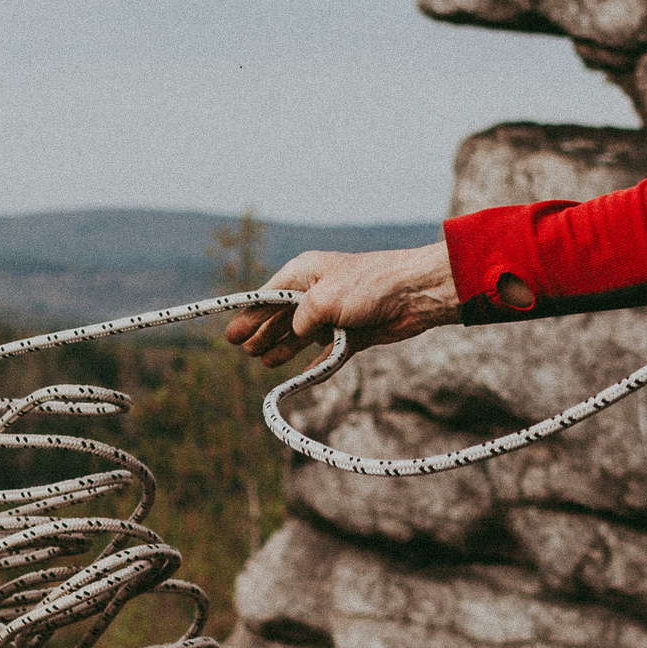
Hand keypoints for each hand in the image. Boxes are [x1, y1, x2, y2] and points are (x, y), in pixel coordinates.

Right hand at [222, 242, 459, 366]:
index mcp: (305, 273)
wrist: (415, 294)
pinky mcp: (354, 332)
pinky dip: (316, 362)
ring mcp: (336, 313)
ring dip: (284, 347)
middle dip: (263, 332)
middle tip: (244, 349)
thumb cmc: (368, 286)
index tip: (231, 333)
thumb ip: (301, 319)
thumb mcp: (323, 299)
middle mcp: (318, 291)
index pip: (269, 295)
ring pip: (303, 334)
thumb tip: (296, 334)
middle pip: (283, 316)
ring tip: (265, 361)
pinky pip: (329, 351)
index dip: (249, 314)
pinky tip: (302, 375)